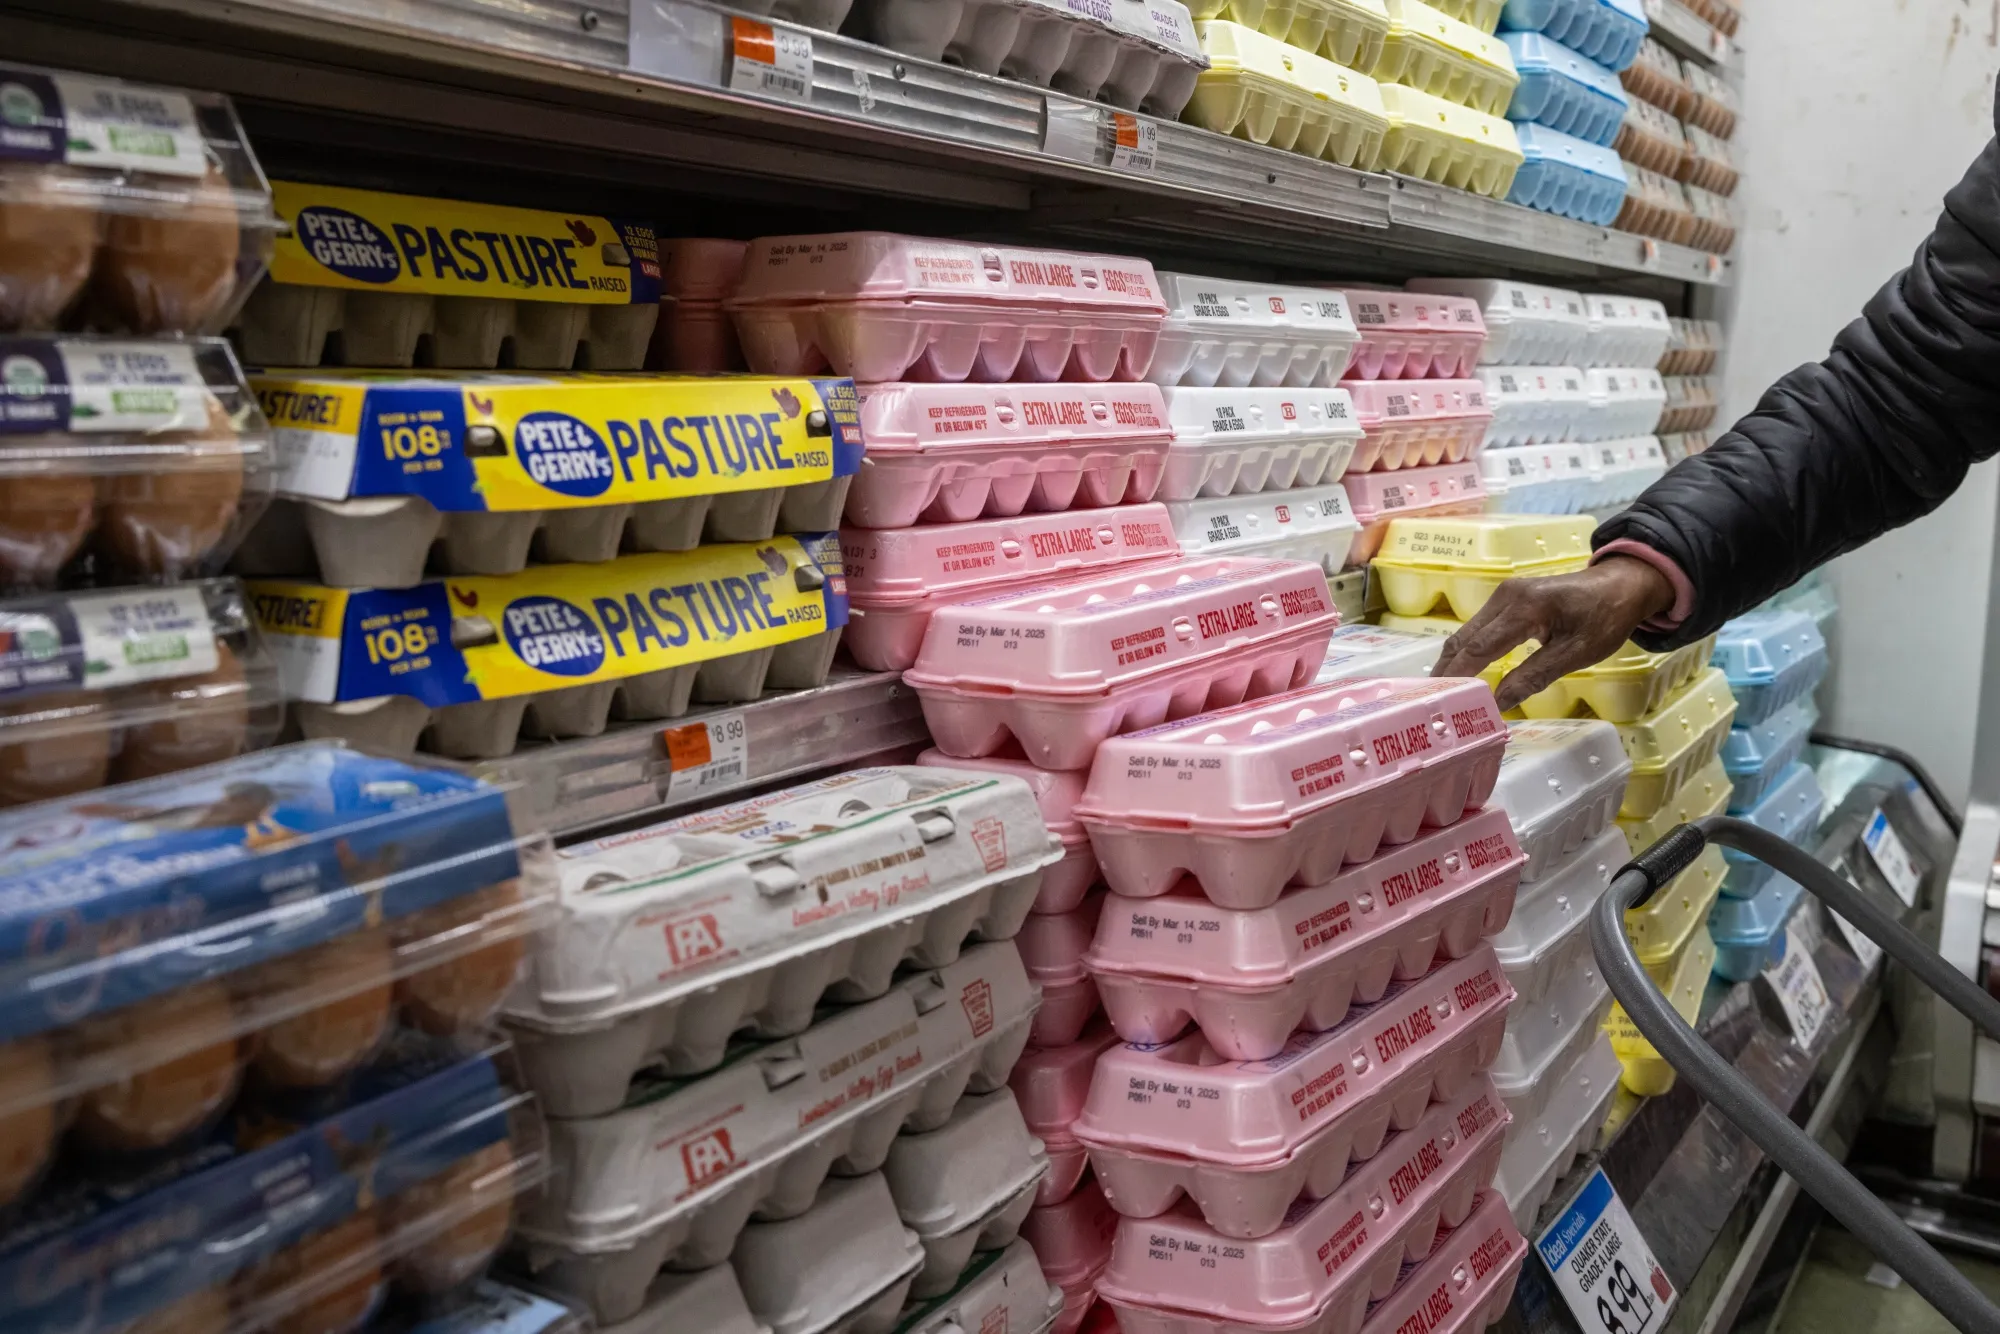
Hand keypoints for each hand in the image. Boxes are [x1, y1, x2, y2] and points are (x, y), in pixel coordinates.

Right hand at [1430, 555, 1676, 710]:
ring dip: (1454, 662)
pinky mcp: (1507, 598)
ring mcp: (1504, 595)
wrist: (1621, 584)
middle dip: (1447, 672)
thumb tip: (1499, 703)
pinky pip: (1478, 628)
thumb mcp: (1576, 653)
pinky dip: (1467, 651)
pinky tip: (1464, 672)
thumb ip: (1534, 676)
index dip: (1461, 677)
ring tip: (1443, 693)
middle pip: (1463, 638)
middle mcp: (1505, 596)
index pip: (1479, 648)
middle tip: (1432, 704)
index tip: (1446, 704)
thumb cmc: (1605, 619)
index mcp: (1524, 608)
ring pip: (1467, 632)